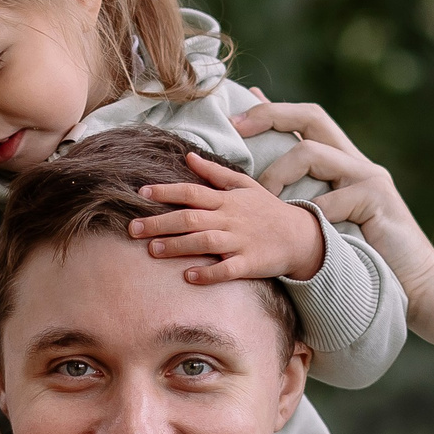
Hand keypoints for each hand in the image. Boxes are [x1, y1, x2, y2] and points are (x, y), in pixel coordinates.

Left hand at [127, 150, 327, 283]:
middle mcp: (231, 219)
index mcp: (227, 200)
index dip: (166, 192)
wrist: (300, 236)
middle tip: (133, 229)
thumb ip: (214, 173)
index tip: (141, 193)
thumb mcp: (244, 186)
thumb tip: (188, 156)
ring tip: (153, 250)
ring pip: (205, 242)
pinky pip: (227, 270)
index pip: (191, 192)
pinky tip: (188, 277)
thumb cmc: (267, 210)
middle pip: (191, 218)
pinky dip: (208, 273)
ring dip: (178, 246)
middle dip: (161, 222)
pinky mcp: (250, 264)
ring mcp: (241, 242)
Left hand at [229, 99, 433, 303]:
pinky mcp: (378, 200)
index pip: (307, 119)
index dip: (271, 111)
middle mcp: (357, 162)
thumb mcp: (327, 223)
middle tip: (237, 129)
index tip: (234, 119)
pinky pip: (334, 198)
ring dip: (279, 174)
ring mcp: (369, 178)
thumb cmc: (363, 258)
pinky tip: (304, 232)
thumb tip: (258, 188)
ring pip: (314, 154)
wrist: (415, 283)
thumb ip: (303, 199)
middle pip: (312, 116)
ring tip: (264, 201)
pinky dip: (314, 213)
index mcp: (344, 163)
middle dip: (270, 116)